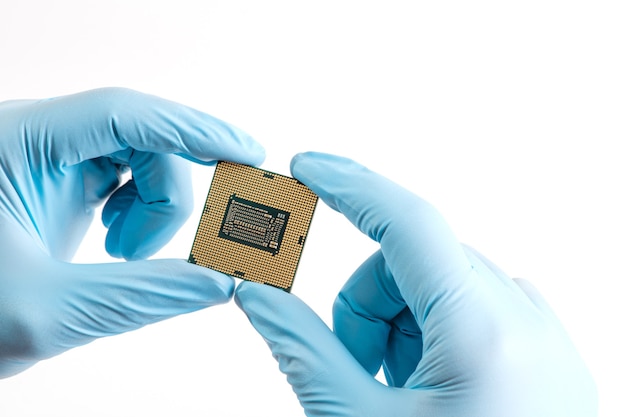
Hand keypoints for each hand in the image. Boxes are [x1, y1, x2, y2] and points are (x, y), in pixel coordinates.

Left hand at [0, 88, 264, 377]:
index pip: (121, 114)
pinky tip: (121, 243)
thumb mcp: (46, 312)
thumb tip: (221, 282)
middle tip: (184, 247)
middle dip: (170, 194)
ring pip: (141, 157)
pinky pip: (128, 176)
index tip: (245, 154)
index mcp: (15, 143)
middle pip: (139, 138)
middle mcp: (37, 137)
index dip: (192, 129)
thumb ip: (140, 297)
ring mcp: (52, 156)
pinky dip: (143, 211)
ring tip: (128, 255)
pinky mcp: (64, 178)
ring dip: (156, 207)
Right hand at [235, 152, 596, 416]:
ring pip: (442, 281)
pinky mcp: (546, 348)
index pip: (406, 221)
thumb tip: (255, 292)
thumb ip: (301, 347)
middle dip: (366, 300)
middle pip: (415, 260)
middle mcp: (524, 318)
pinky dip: (436, 330)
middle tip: (354, 367)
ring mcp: (542, 332)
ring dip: (400, 322)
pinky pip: (474, 304)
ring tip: (398, 392)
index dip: (349, 184)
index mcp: (483, 332)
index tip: (307, 166)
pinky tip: (434, 387)